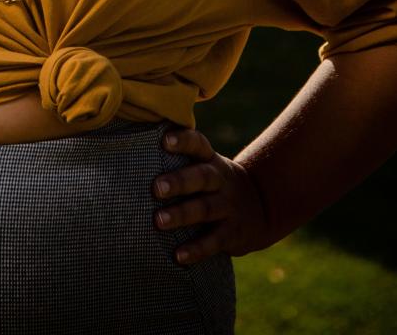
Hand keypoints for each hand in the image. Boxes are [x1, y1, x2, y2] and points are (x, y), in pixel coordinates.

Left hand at [152, 125, 273, 265]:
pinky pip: (214, 241)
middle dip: (179, 182)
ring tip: (158, 221)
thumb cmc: (216, 182)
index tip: (164, 140)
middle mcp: (221, 180)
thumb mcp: (207, 164)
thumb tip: (132, 148)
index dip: (183, 141)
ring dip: (182, 215)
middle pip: (202, 177)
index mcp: (211, 160)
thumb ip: (181, 158)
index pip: (198, 144)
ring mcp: (228, 206)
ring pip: (205, 209)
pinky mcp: (233, 233)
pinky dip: (196, 249)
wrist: (263, 206)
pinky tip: (178, 255)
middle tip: (156, 188)